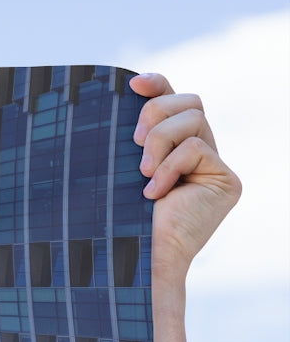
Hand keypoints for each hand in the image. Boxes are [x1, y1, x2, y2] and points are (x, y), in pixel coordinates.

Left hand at [131, 73, 241, 286]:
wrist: (134, 257)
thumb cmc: (115, 216)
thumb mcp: (117, 165)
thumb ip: (130, 135)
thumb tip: (126, 92)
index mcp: (171, 147)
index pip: (173, 100)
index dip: (157, 85)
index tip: (132, 84)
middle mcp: (198, 153)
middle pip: (190, 101)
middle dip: (156, 113)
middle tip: (132, 143)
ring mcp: (214, 167)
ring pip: (194, 119)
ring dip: (159, 141)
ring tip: (142, 173)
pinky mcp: (226, 181)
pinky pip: (197, 148)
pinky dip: (171, 166)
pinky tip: (155, 193)